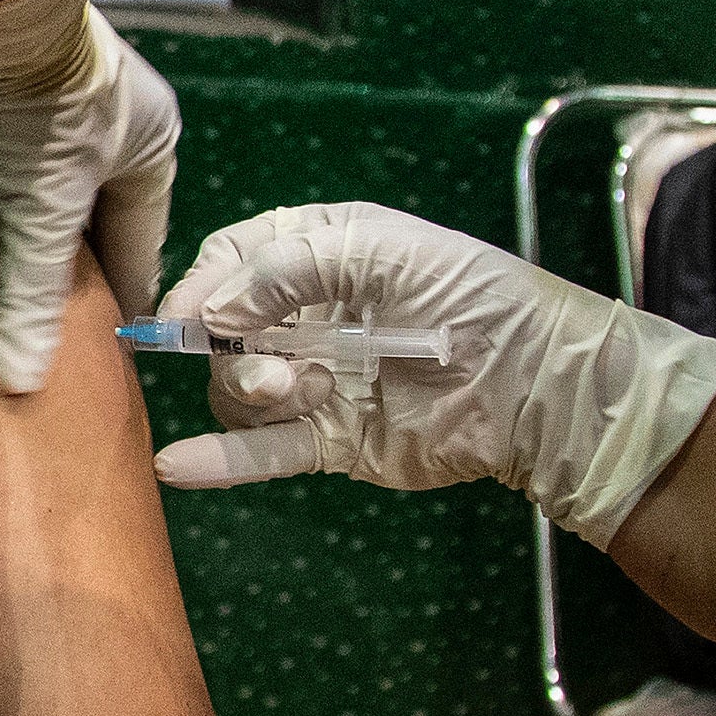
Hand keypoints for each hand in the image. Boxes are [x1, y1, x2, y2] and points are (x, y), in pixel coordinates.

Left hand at [0, 0, 180, 385]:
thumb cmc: (33, 100)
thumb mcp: (41, 203)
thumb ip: (32, 293)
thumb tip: (23, 382)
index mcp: (153, 145)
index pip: (140, 244)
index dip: (116, 299)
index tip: (97, 353)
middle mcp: (119, 120)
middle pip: (92, 216)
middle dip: (63, 267)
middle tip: (34, 329)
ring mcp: (66, 99)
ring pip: (47, 187)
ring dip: (20, 230)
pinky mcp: (12, 85)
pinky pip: (10, 159)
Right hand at [148, 201, 715, 541]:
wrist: (538, 383)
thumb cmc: (471, 296)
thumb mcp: (383, 250)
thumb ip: (291, 267)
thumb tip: (212, 311)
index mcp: (319, 254)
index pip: (232, 259)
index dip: (201, 284)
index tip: (183, 316)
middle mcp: (307, 316)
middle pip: (225, 330)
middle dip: (229, 346)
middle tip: (271, 366)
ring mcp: (316, 381)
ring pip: (239, 390)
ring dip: (246, 392)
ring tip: (296, 394)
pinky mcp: (331, 440)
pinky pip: (263, 451)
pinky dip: (220, 459)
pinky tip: (177, 465)